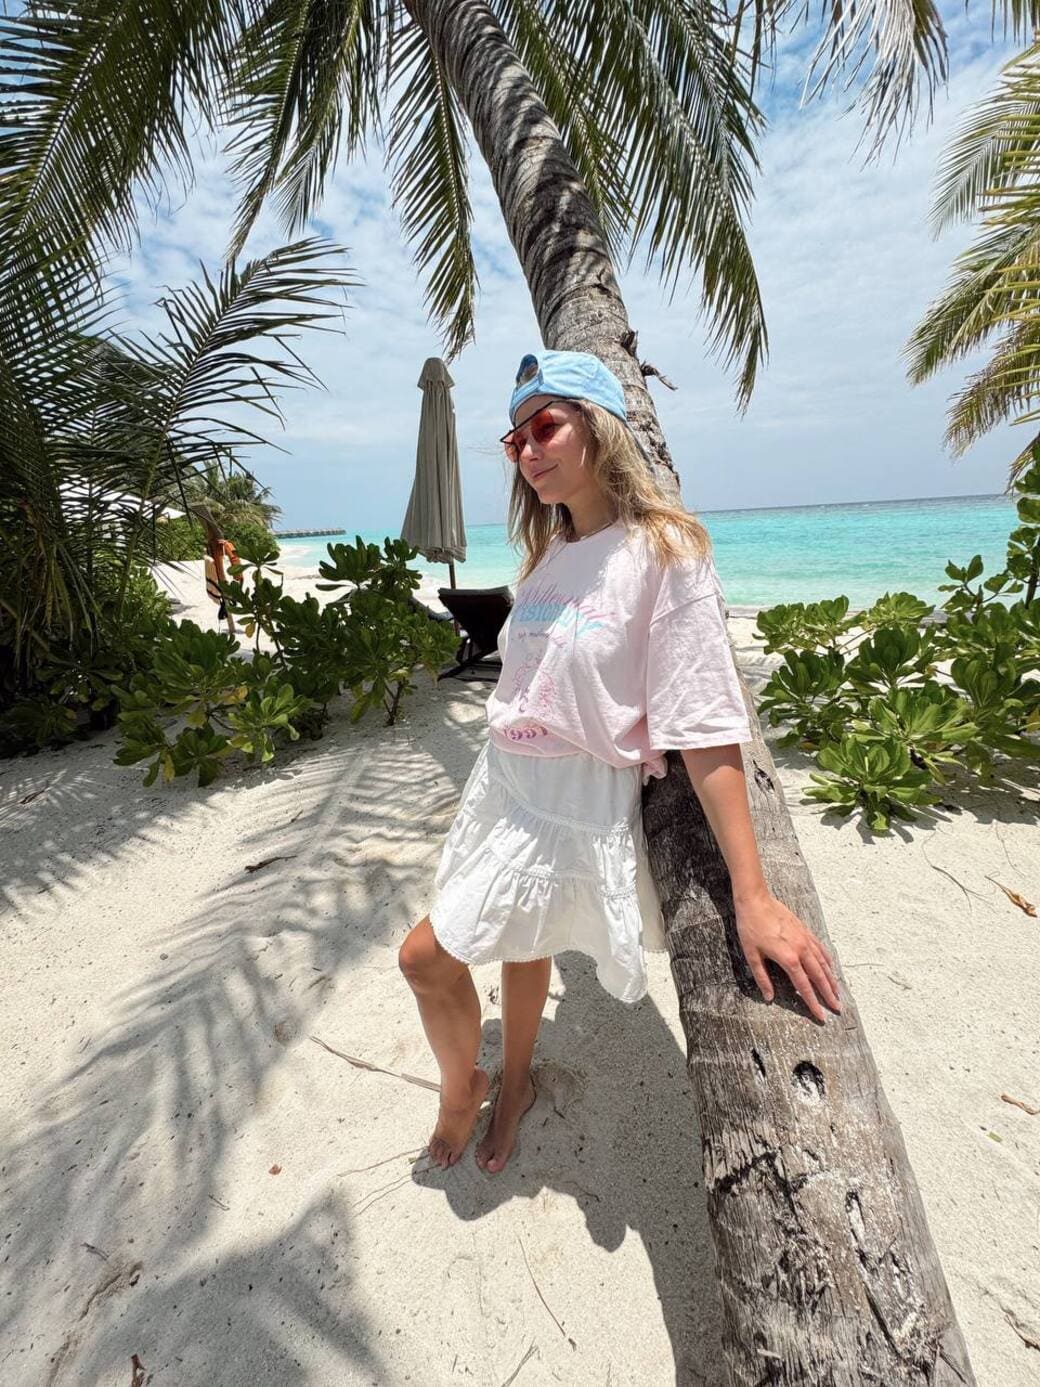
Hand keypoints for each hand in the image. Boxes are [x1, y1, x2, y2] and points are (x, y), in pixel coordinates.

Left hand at [734, 889, 841, 1022]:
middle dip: (829, 995)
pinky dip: (827, 960)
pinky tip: (830, 968)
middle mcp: (801, 950)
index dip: (813, 1003)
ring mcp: (805, 939)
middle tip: (837, 1009)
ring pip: (823, 963)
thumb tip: (769, 997)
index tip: (821, 1016)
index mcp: (788, 958)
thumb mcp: (752, 955)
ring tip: (837, 993)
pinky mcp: (805, 930)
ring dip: (831, 979)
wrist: (756, 900)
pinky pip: (820, 949)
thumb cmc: (750, 927)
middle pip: (819, 977)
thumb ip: (762, 977)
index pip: (804, 986)